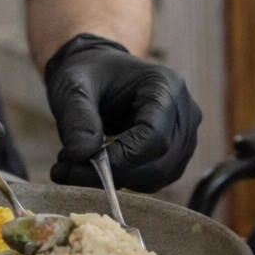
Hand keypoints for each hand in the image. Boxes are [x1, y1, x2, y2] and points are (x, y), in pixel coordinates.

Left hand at [43, 33, 200, 192]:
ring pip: (158, 177)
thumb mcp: (73, 86)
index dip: (121, 158)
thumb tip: (82, 154)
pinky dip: (123, 180)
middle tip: (69, 170)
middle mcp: (184, 112)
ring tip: (77, 165)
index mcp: (166, 86)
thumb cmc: (89, 75)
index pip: (155, 136)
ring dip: (116, 180)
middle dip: (114, 174)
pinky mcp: (175, 154)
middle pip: (160, 163)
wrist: (98, 74)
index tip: (80, 162)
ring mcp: (184, 135)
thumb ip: (77, 117)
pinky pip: (154, 179)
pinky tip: (96, 165)